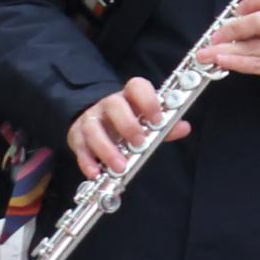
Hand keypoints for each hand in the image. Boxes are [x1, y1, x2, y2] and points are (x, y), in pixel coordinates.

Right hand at [65, 77, 186, 179]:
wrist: (99, 123)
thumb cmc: (130, 121)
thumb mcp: (148, 121)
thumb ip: (166, 125)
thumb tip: (183, 127)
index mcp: (129, 97)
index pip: (137, 86)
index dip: (148, 101)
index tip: (157, 119)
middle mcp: (108, 105)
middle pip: (113, 106)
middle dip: (127, 126)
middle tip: (140, 144)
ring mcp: (90, 119)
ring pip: (93, 129)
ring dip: (107, 149)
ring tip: (120, 166)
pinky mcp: (76, 136)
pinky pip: (80, 148)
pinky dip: (87, 161)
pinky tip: (96, 173)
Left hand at [200, 0, 259, 95]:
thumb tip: (227, 24)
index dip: (254, 0)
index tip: (238, 9)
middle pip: (259, 21)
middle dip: (232, 29)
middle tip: (214, 37)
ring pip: (253, 46)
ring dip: (225, 50)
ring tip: (205, 54)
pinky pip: (259, 64)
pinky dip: (238, 63)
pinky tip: (223, 62)